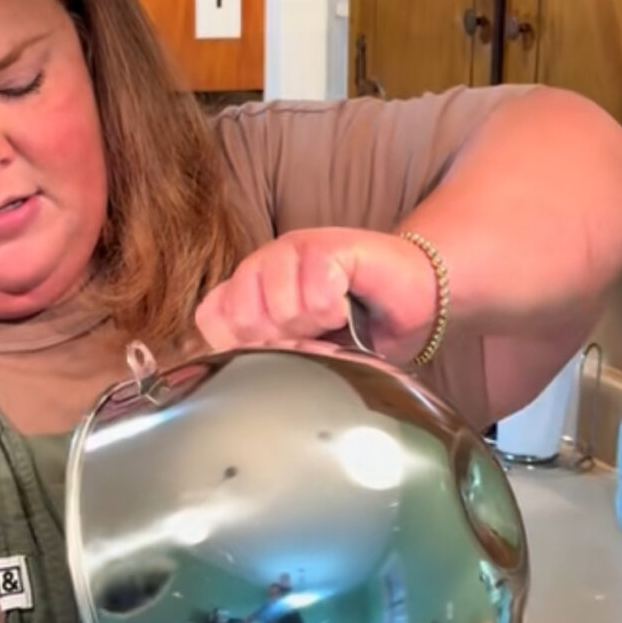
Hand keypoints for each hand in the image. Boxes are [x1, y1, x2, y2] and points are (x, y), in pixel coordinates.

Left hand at [195, 227, 438, 363]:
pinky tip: (347, 306)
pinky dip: (335, 308)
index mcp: (247, 290)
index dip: (247, 346)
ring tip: (334, 318)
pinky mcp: (325, 243)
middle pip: (245, 318)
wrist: (409, 298)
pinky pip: (315, 290)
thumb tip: (238, 378)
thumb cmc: (356, 329)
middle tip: (316, 334)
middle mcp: (261, 264)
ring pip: (278, 304)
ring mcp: (290, 249)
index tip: (284, 349)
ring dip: (315, 324)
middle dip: (286, 340)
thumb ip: (264, 357)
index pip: (212, 318)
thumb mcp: (303, 353)